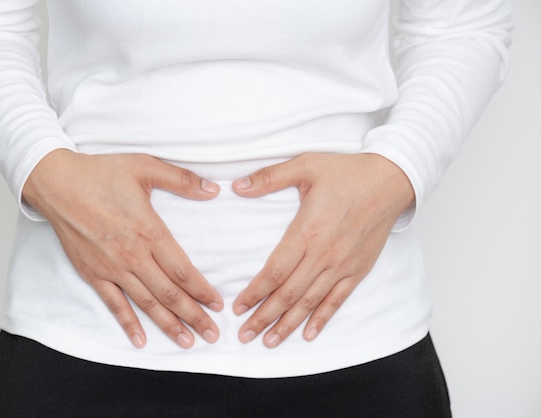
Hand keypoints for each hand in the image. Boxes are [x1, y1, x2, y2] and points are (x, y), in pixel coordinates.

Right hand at [22, 150, 223, 348]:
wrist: (56, 183)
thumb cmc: (99, 173)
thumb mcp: (145, 166)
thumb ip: (181, 180)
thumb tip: (213, 190)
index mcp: (149, 231)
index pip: (183, 270)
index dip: (203, 290)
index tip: (218, 305)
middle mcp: (133, 255)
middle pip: (170, 294)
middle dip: (194, 316)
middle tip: (213, 334)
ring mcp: (111, 267)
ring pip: (146, 303)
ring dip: (168, 325)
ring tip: (187, 342)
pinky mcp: (92, 273)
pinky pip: (114, 304)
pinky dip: (128, 324)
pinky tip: (140, 340)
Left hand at [231, 153, 414, 347]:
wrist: (391, 180)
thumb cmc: (348, 172)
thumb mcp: (305, 165)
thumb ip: (269, 177)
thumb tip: (237, 186)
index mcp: (306, 231)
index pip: (273, 271)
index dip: (254, 293)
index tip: (238, 307)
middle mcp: (323, 254)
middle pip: (288, 294)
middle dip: (264, 317)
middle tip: (245, 335)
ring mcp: (342, 265)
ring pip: (310, 302)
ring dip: (288, 324)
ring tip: (269, 342)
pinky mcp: (358, 269)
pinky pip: (337, 300)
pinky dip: (322, 319)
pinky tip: (308, 334)